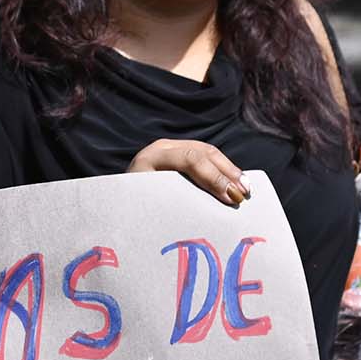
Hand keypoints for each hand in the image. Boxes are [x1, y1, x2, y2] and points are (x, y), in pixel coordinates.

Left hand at [126, 139, 251, 207]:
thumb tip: (210, 210)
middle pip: (203, 152)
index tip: (230, 198)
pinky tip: (236, 183)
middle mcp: (161, 148)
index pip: (190, 159)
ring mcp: (171, 149)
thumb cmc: (129, 211)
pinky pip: (206, 159)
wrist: (114, 205)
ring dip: (229, 170)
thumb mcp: (145, 208)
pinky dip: (223, 170)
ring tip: (246, 189)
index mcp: (150, 158)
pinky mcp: (179, 156)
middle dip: (227, 172)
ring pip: (208, 153)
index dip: (213, 177)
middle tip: (244, 193)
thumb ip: (171, 206)